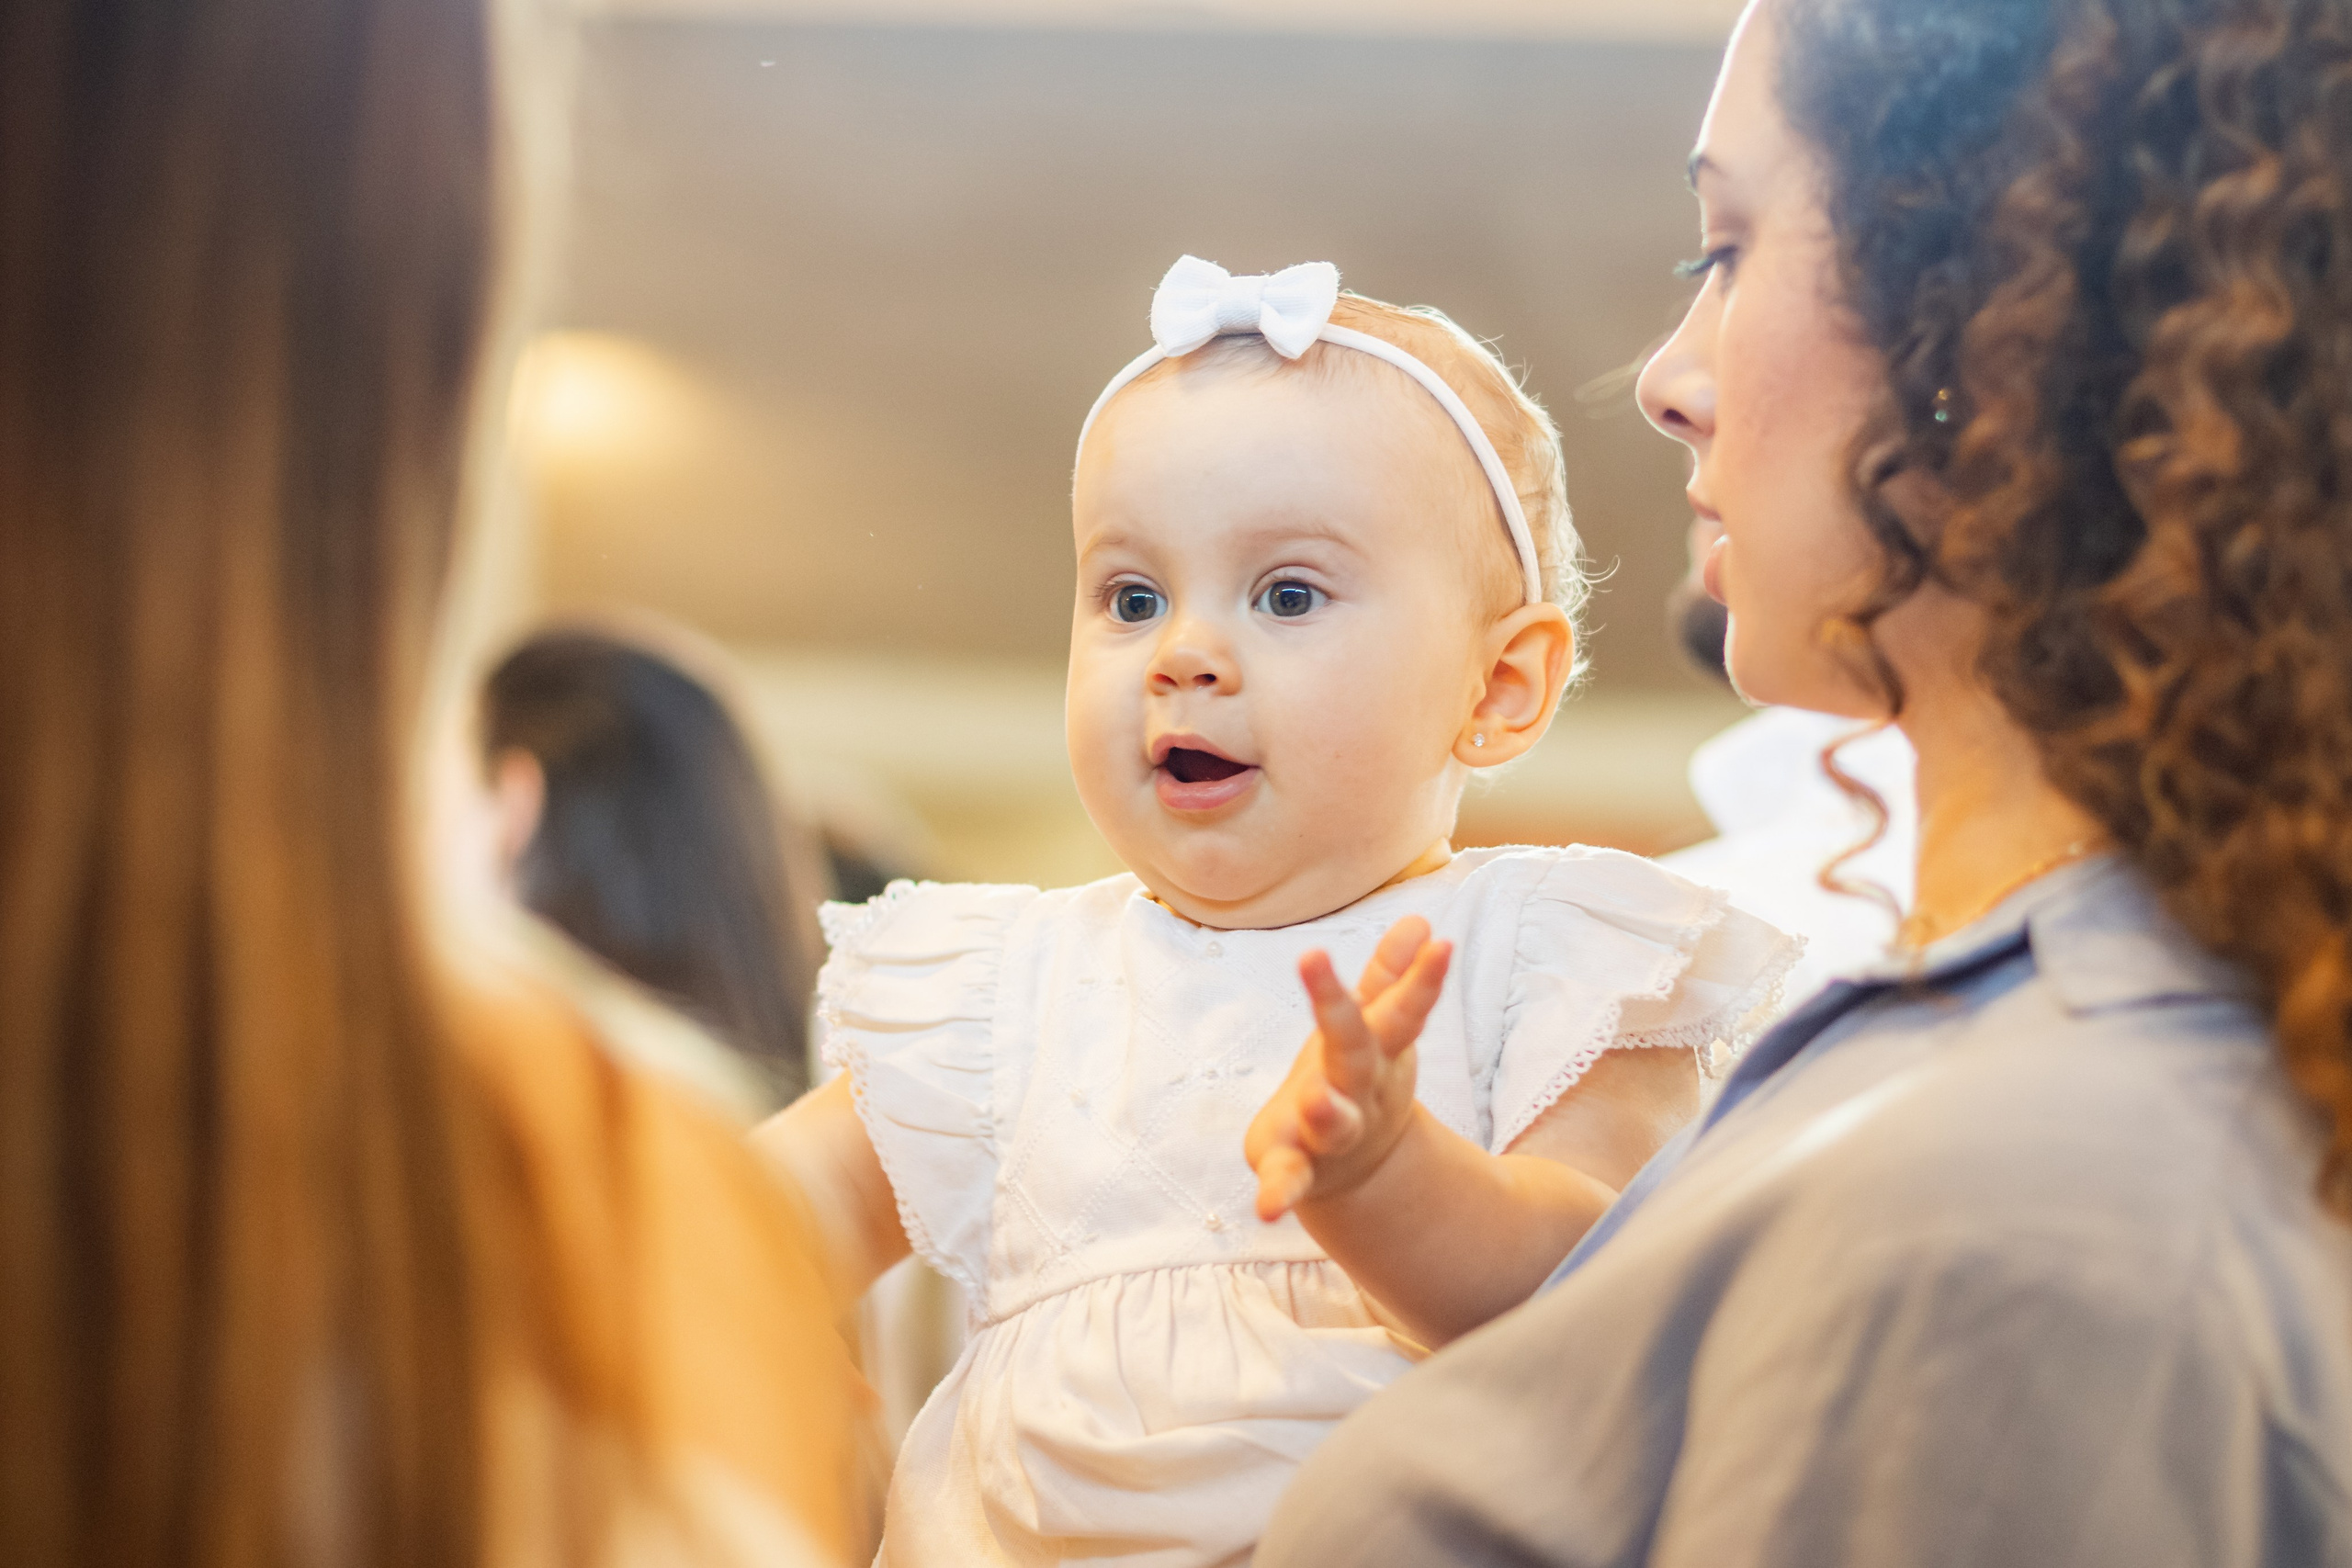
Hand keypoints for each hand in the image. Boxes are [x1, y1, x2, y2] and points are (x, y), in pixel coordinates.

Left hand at [1245, 916, 1452, 1222]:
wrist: (1359, 1167)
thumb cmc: (1359, 1078)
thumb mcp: (1375, 1028)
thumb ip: (1391, 977)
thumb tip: (1420, 921)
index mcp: (1378, 1050)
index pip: (1400, 1009)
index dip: (1420, 978)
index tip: (1439, 941)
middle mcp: (1360, 1090)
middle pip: (1355, 1050)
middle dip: (1338, 1007)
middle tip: (1312, 956)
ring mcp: (1331, 1133)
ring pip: (1335, 1122)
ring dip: (1327, 1110)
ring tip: (1315, 1098)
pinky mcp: (1297, 1166)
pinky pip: (1291, 1181)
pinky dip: (1280, 1193)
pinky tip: (1266, 1210)